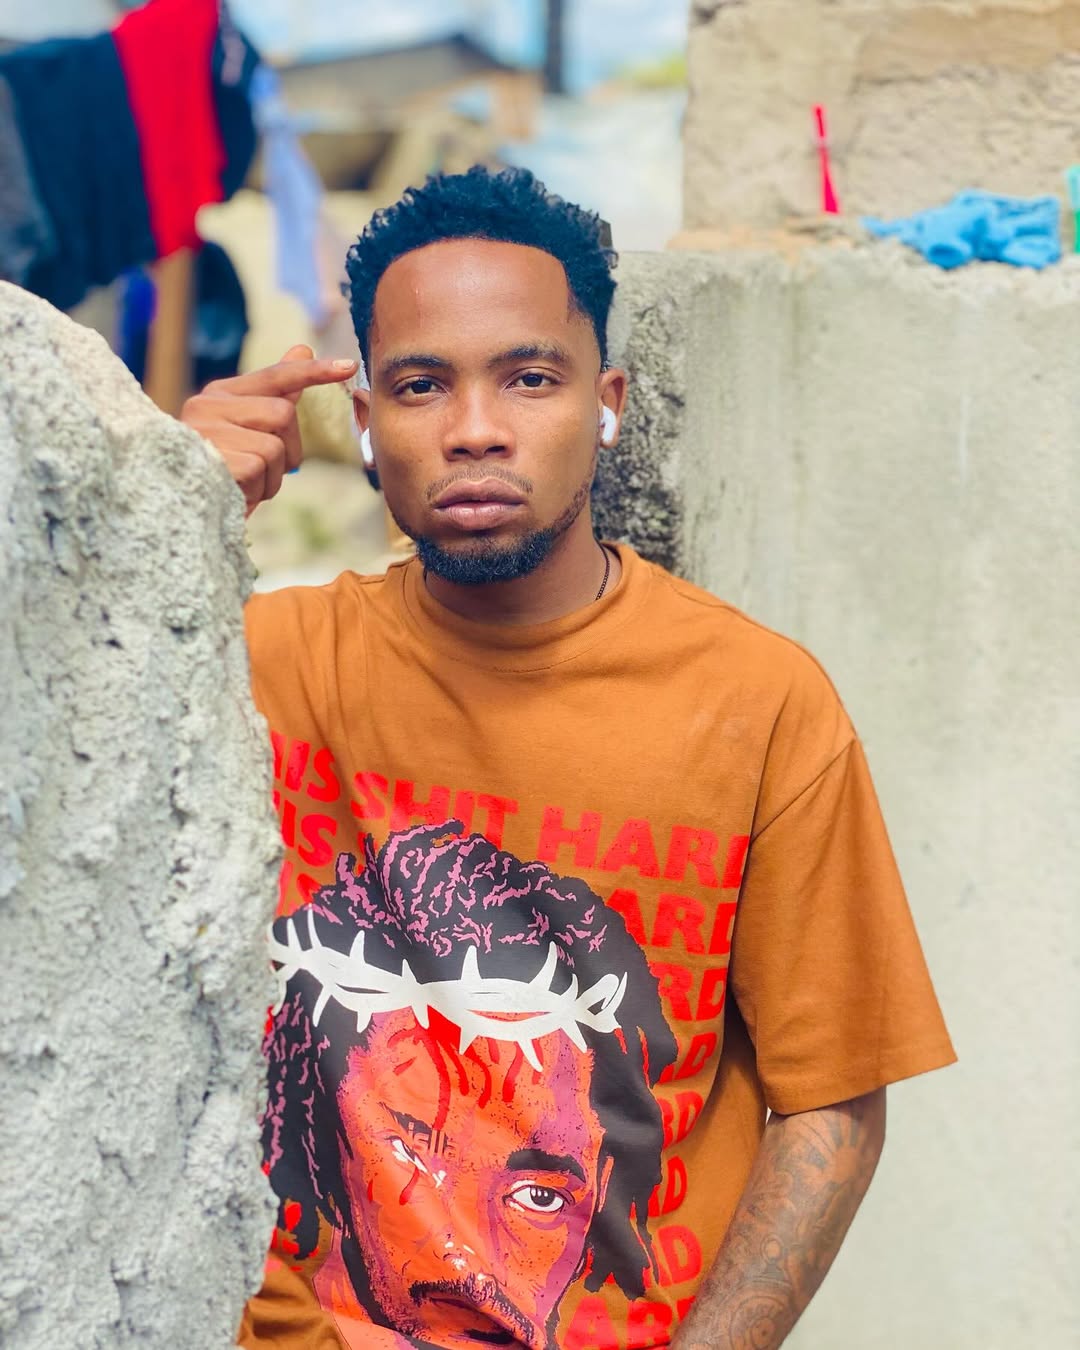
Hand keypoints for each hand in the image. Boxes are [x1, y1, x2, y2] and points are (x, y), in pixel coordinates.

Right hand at [180, 344, 357, 513]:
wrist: (175, 505)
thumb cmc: (216, 468)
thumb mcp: (244, 430)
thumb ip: (273, 394)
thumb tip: (302, 349)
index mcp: (218, 395)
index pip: (274, 376)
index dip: (313, 372)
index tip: (349, 366)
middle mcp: (208, 405)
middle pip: (283, 414)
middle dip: (286, 449)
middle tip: (263, 470)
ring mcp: (207, 431)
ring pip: (275, 446)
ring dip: (271, 476)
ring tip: (245, 484)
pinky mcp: (213, 458)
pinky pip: (261, 469)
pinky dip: (258, 489)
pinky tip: (237, 493)